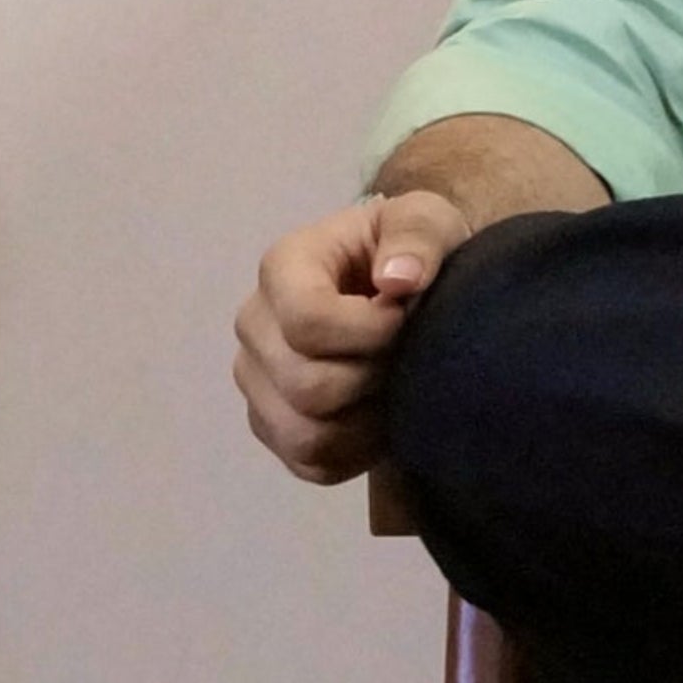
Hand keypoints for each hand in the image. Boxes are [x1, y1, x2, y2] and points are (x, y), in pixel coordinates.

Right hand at [232, 189, 471, 485]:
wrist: (402, 290)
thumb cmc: (411, 249)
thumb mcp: (428, 221)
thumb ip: (416, 237)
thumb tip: (398, 280)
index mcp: (282, 267)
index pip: (306, 321)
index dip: (369, 332)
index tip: (406, 318)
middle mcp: (254, 325)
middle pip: (305, 385)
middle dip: (372, 376)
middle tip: (405, 355)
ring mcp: (256, 380)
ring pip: (305, 433)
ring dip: (366, 420)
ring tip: (396, 385)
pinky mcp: (271, 424)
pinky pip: (309, 461)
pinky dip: (356, 451)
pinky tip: (380, 414)